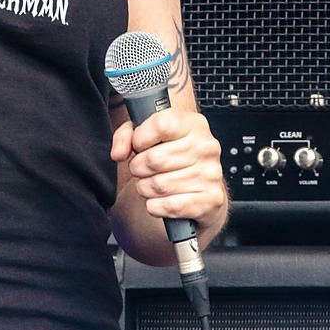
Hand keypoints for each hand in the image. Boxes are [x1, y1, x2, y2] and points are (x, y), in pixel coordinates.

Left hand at [110, 106, 226, 229]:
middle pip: (155, 159)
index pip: (161, 124)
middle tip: (140, 169)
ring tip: (150, 183)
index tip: (138, 145)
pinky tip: (159, 200)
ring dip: (145, 188)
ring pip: (159, 185)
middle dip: (138, 168)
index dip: (140, 138)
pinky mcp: (211, 200)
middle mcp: (206, 147)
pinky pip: (170, 206)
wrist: (201, 190)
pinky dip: (156, 206)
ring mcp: (211, 174)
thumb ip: (126, 136)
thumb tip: (118, 153)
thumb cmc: (171, 157)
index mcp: (193, 124)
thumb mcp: (148, 136)